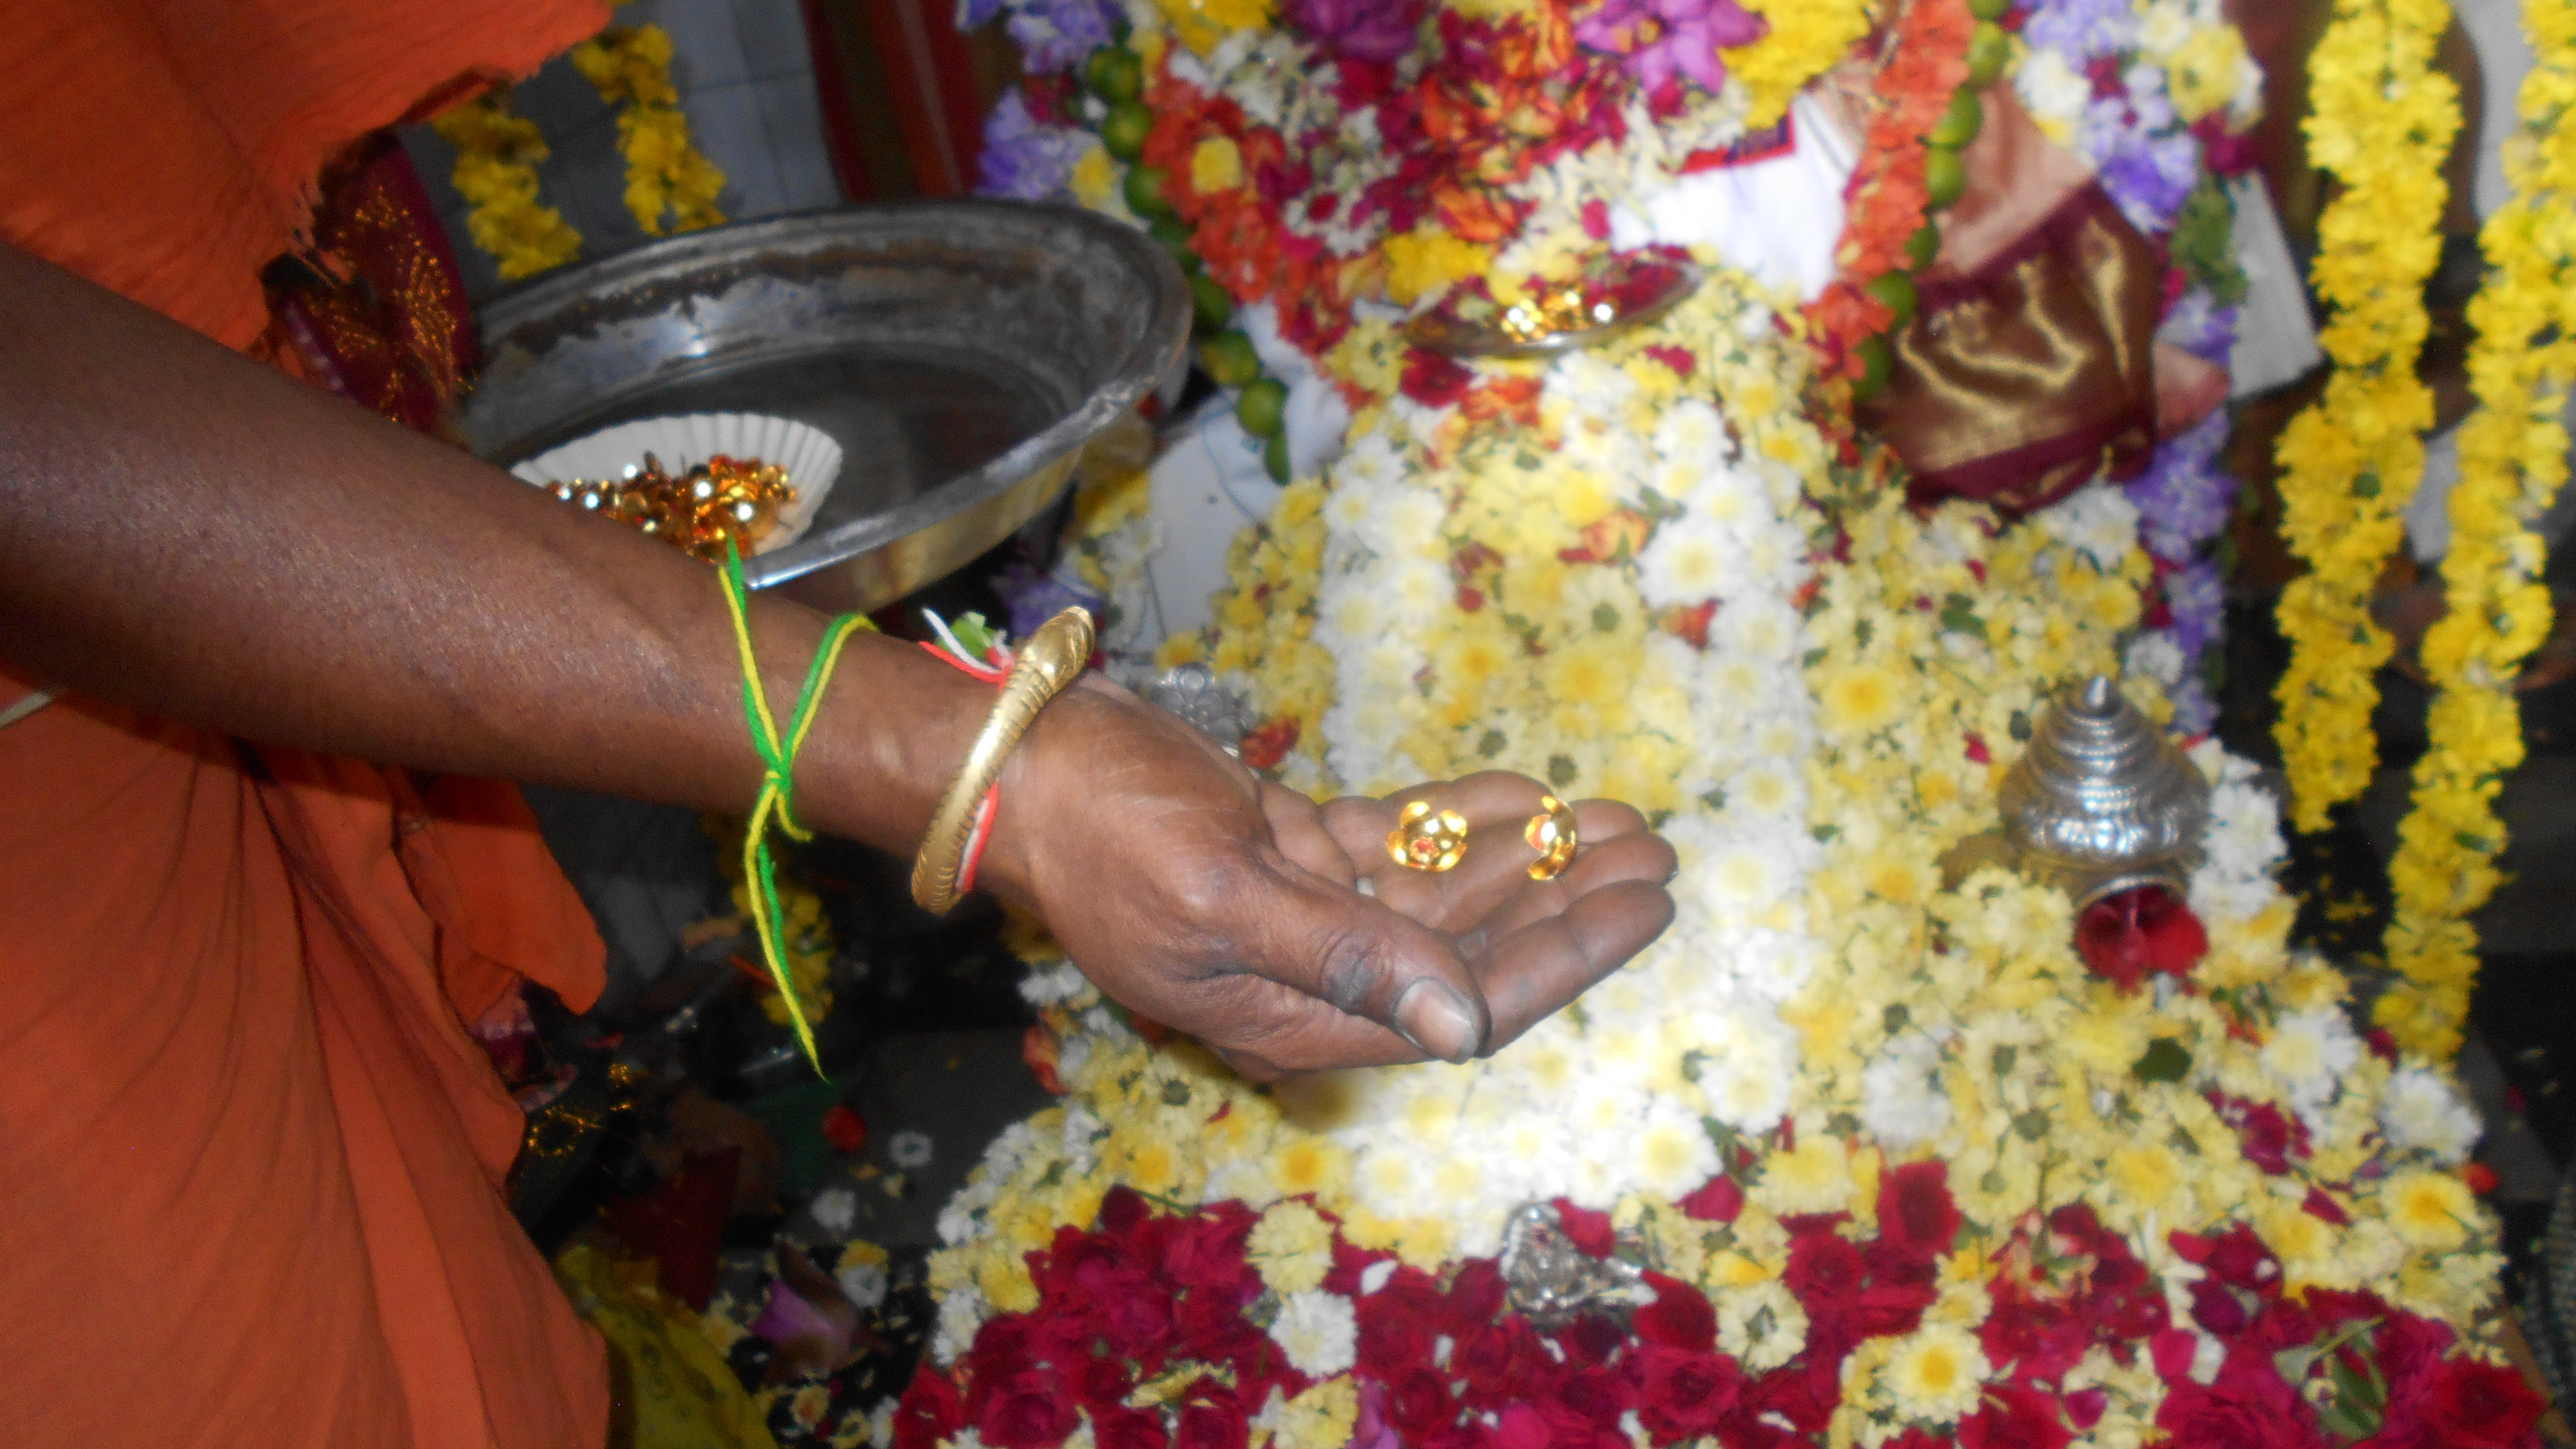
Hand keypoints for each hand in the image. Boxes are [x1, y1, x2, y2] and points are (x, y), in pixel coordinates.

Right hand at [980, 675, 1676, 1077]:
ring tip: (1611, 813)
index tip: (1642, 908)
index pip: (1463, 1002)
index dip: (1561, 958)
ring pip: (1438, 891)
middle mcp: (1310, 978)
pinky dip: (1453, 818)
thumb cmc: (1107, 831)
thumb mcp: (1224, 896)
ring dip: (1525, 854)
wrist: (1018, 767)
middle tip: (1653, 850)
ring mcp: (1301, 912)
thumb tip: (1460, 1021)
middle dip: (1563, 901)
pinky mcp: (1287, 852)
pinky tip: (1519, 791)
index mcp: (1296, 1016)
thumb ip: (1345, 958)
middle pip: (1468, 949)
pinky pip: (1393, 846)